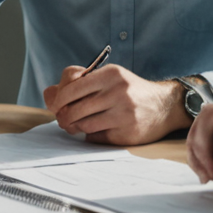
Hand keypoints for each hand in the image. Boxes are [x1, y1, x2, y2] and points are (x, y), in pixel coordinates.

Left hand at [43, 63, 185, 144]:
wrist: (165, 106)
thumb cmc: (128, 91)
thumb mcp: (107, 78)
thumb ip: (78, 84)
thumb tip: (48, 95)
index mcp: (111, 74)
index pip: (71, 86)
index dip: (58, 97)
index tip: (56, 104)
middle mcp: (118, 92)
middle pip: (73, 108)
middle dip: (62, 115)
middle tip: (63, 118)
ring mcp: (124, 114)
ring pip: (83, 124)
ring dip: (74, 127)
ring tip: (75, 125)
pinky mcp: (127, 133)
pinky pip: (96, 137)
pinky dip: (90, 135)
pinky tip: (96, 130)